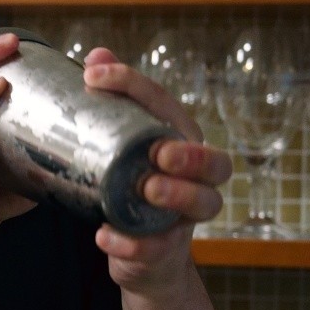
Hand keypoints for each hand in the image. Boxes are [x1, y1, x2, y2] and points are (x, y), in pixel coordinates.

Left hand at [81, 48, 231, 291]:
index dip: (133, 85)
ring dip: (177, 194)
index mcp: (181, 141)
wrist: (139, 255)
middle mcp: (197, 178)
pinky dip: (132, 244)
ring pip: (203, 204)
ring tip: (147, 189)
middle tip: (159, 150)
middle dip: (192, 154)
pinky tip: (104, 236)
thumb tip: (97, 54)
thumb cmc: (132, 186)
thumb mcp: (122, 145)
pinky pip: (157, 249)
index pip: (167, 105)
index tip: (92, 74)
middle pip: (216, 162)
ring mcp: (186, 216)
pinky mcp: (166, 250)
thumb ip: (114, 103)